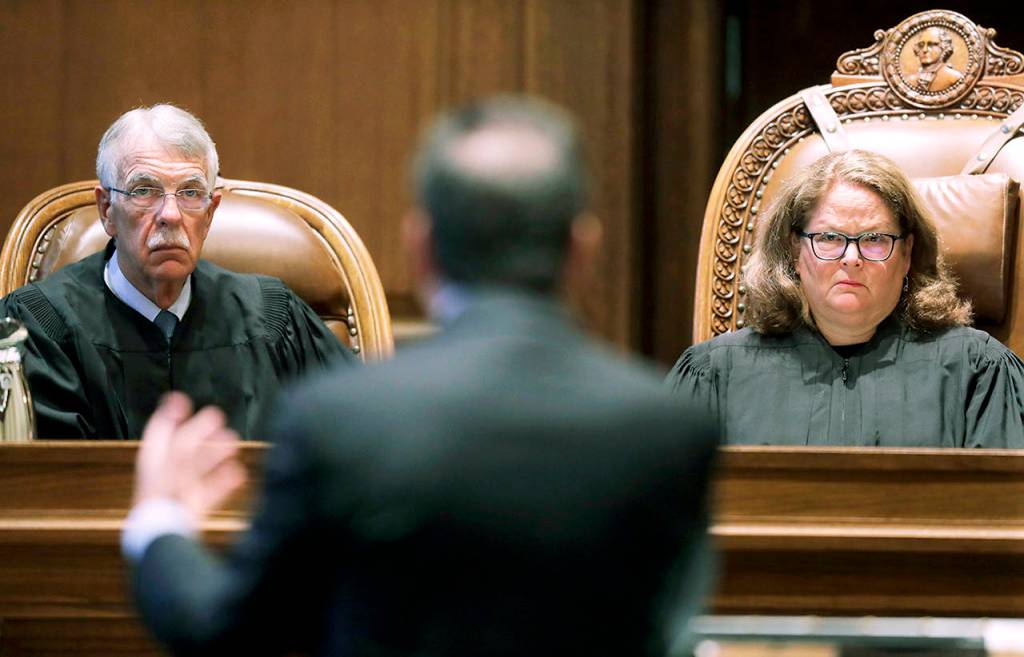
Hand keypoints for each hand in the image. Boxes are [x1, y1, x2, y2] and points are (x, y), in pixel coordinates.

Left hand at [133, 392, 247, 521]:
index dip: (168, 414)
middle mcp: (164, 474)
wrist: (165, 537)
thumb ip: (179, 432)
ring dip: (216, 453)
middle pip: (183, 447)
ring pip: (199, 466)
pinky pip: (211, 490)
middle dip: (201, 431)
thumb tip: (176, 400)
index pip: (158, 431)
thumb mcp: (175, 460)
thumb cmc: (164, 498)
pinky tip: (237, 473)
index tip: (180, 399)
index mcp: (153, 459)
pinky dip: (224, 480)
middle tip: (216, 417)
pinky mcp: (192, 508)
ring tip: (232, 442)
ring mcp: (178, 491)